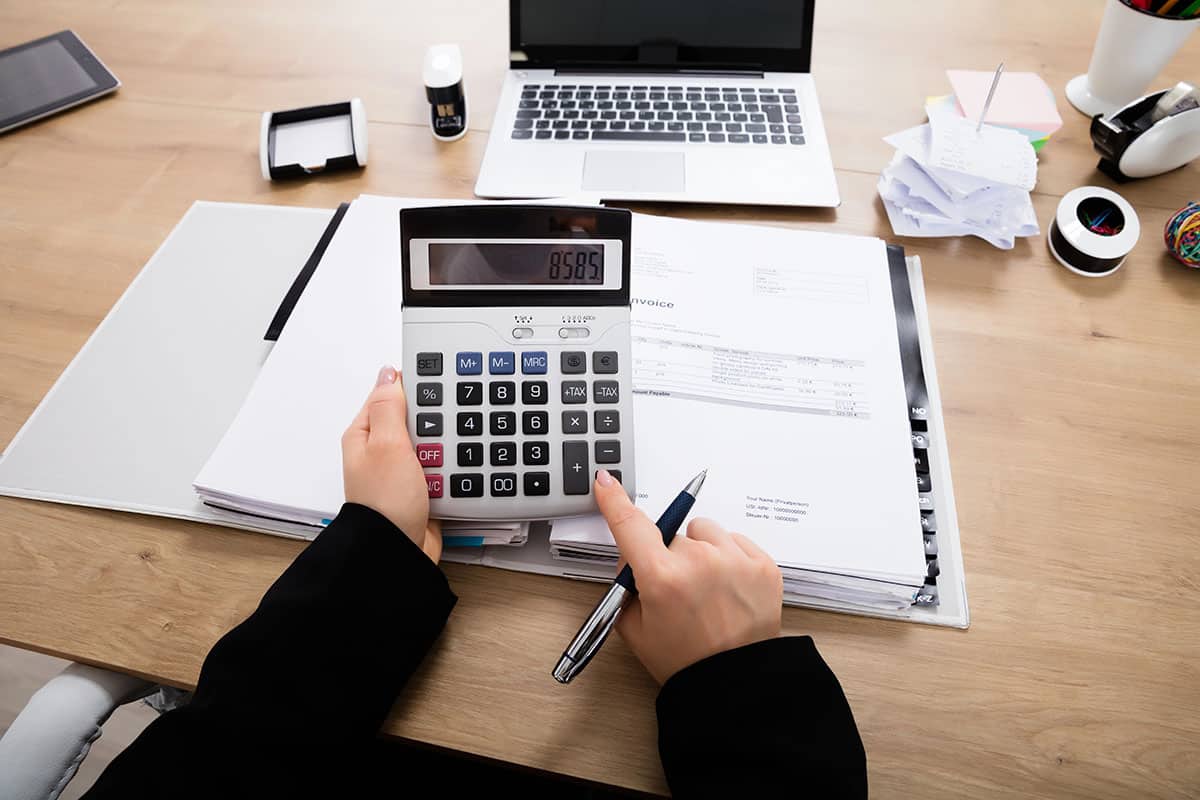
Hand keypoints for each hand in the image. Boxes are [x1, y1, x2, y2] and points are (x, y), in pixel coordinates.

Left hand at [342, 365, 441, 561]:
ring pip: (436, 442)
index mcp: (366, 433)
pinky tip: (456, 475)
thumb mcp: (386, 443)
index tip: (439, 385)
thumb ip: (389, 405)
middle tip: (441, 432)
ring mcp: (404, 470)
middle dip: (436, 422)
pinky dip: (453, 471)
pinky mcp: (423, 488)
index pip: (392, 393)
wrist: (398, 551)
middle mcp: (383, 450)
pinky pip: (446, 468)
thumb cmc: (385, 502)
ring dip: (447, 449)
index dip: (416, 386)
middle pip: (418, 417)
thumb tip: (389, 373)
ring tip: (446, 460)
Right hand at [594, 469, 781, 683]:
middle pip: (671, 535)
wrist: (736, 683)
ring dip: (700, 551)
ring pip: (704, 532)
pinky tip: (727, 588)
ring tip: (706, 588)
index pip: (630, 525)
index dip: (614, 499)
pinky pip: (734, 540)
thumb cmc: (686, 661)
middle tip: (677, 591)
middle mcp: (698, 562)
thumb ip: (626, 585)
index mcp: (662, 578)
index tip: (606, 481)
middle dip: (668, 556)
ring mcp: (734, 560)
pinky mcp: (762, 564)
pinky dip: (728, 557)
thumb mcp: (635, 629)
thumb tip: (631, 553)